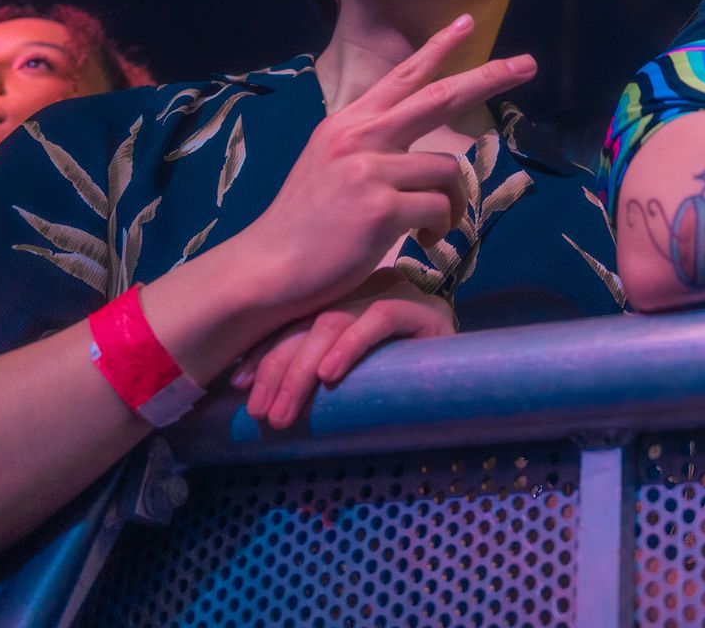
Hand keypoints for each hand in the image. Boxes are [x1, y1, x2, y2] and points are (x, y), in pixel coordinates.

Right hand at [231, 13, 534, 320]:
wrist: (266, 269)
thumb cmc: (304, 227)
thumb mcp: (330, 168)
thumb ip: (369, 149)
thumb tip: (416, 152)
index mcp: (347, 124)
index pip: (401, 77)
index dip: (437, 48)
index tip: (465, 23)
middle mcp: (358, 137)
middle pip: (439, 96)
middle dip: (488, 76)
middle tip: (528, 64)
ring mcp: (369, 169)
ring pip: (447, 170)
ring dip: (452, 204)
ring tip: (432, 229)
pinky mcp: (380, 206)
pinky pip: (439, 210)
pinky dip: (439, 230)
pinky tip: (420, 244)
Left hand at [232, 271, 454, 428]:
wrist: (465, 382)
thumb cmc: (402, 388)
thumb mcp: (347, 378)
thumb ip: (315, 376)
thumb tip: (259, 406)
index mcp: (342, 301)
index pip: (293, 319)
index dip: (264, 352)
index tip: (239, 386)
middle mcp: (362, 291)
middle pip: (307, 320)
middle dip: (276, 369)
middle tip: (259, 413)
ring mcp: (393, 295)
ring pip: (333, 321)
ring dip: (301, 370)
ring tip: (284, 411)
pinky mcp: (422, 309)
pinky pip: (380, 319)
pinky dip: (351, 346)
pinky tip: (330, 375)